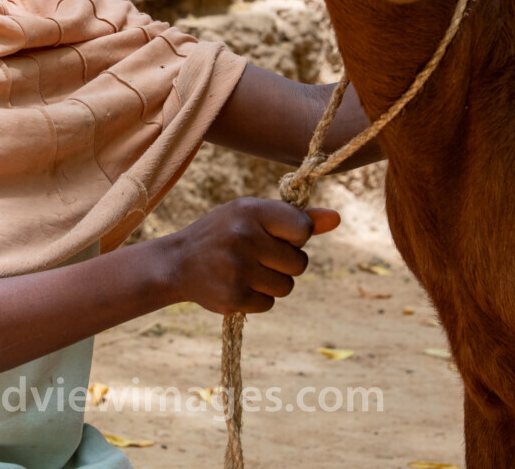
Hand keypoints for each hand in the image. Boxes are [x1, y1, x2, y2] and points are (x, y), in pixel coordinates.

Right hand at [156, 198, 340, 314]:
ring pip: (287, 286)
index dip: (296, 236)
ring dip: (273, 282)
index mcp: (251, 210)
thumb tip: (337, 218)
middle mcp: (244, 237)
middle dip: (285, 263)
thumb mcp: (254, 216)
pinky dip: (258, 298)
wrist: (177, 263)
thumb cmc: (225, 233)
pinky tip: (237, 284)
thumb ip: (296, 218)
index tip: (277, 235)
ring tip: (247, 269)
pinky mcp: (233, 297)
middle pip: (300, 263)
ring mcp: (238, 269)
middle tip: (258, 255)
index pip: (303, 229)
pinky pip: (269, 303)